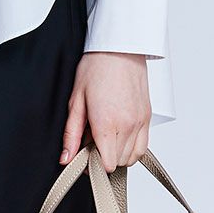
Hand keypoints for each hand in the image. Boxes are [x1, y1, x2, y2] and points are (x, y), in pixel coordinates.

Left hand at [59, 51, 150, 170]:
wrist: (119, 48)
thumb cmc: (96, 68)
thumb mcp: (76, 101)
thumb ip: (71, 134)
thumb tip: (66, 158)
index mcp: (107, 124)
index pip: (106, 164)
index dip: (93, 164)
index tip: (84, 155)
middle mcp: (128, 125)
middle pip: (117, 162)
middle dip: (103, 157)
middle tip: (91, 140)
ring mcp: (140, 122)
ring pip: (131, 158)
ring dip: (117, 154)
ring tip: (105, 137)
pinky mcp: (148, 117)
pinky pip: (143, 146)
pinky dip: (131, 148)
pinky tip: (119, 135)